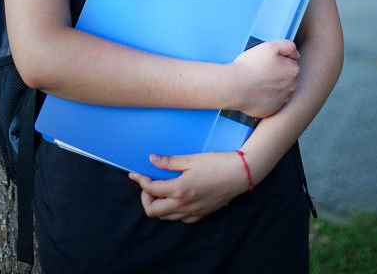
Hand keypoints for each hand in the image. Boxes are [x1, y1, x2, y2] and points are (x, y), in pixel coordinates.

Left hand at [128, 151, 250, 222]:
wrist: (241, 174)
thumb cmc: (217, 163)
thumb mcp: (192, 158)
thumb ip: (170, 162)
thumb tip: (152, 159)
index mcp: (179, 189)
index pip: (151, 190)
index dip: (140, 181)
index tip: (136, 173)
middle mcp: (184, 204)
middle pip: (152, 211)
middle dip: (145, 198)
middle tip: (148, 184)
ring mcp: (193, 212)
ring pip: (165, 217)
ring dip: (158, 205)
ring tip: (161, 190)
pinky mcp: (201, 214)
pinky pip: (180, 218)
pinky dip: (172, 210)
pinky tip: (176, 197)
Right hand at [229, 39, 299, 117]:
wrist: (234, 87)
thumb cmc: (250, 66)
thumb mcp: (270, 46)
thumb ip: (288, 46)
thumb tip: (295, 54)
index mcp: (293, 71)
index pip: (290, 61)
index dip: (278, 58)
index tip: (267, 60)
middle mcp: (291, 88)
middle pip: (286, 76)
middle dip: (277, 72)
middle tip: (261, 69)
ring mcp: (281, 101)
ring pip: (279, 89)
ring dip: (272, 85)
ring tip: (256, 81)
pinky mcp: (271, 111)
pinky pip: (271, 101)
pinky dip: (265, 97)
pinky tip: (255, 92)